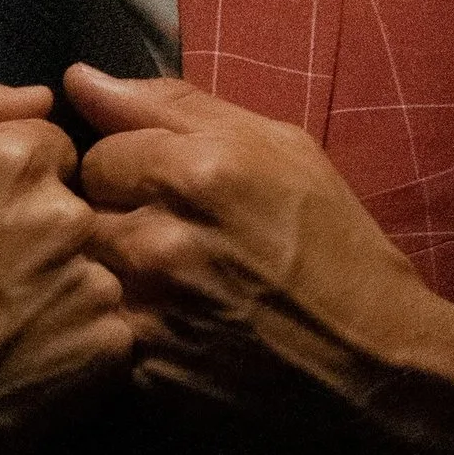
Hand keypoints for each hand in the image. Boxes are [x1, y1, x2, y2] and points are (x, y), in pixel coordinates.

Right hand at [0, 72, 131, 454]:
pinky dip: (79, 340)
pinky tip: (29, 355)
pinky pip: (112, 327)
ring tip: (7, 321)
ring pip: (100, 265)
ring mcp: (94, 285)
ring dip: (66, 285)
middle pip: (82, 204)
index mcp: (16, 156)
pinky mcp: (109, 350)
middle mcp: (68, 213)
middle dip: (46, 231)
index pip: (53, 146)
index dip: (13, 183)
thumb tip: (37, 94)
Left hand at [68, 66, 453, 454]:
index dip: (130, 173)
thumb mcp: (280, 151)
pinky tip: (177, 335)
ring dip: (114, 278)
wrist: (377, 371)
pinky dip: (127, 331)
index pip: (97, 153)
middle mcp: (161, 241)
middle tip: (169, 246)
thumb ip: (172, 107)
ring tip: (171, 291)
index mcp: (195, 172)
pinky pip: (99, 334)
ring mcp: (148, 314)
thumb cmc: (336, 249)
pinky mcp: (143, 377)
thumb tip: (78, 78)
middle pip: (76, 215)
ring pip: (81, 276)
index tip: (170, 196)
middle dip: (113, 224)